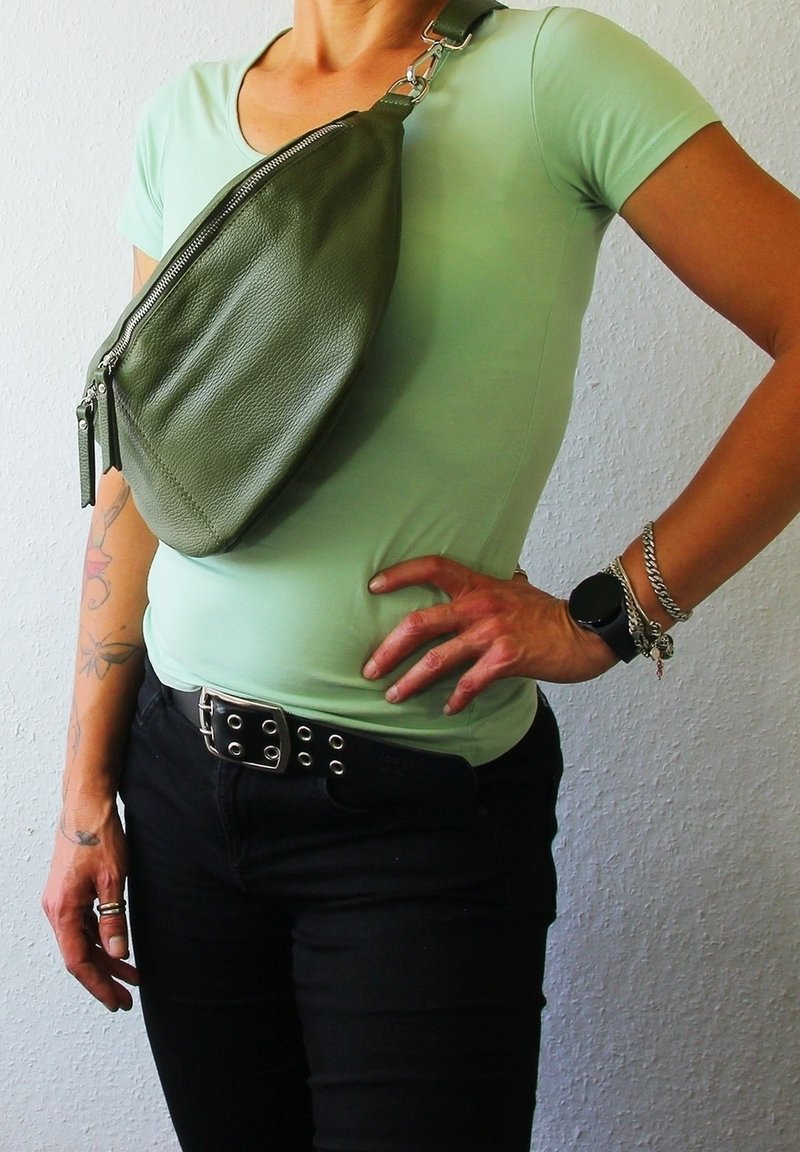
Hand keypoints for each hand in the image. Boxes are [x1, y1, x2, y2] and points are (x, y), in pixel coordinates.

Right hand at [43, 799, 138, 1011]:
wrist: (86, 805)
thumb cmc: (98, 836)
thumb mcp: (112, 880)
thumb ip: (114, 919)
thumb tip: (119, 952)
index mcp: (63, 909)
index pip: (78, 961)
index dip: (98, 984)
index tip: (116, 1000)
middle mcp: (56, 909)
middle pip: (79, 955)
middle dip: (104, 978)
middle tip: (127, 997)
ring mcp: (61, 901)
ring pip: (82, 941)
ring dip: (105, 959)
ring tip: (131, 975)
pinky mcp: (69, 893)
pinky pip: (82, 926)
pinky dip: (100, 939)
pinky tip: (117, 948)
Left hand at [363, 555, 616, 713]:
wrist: (588, 630)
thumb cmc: (551, 614)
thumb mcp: (517, 590)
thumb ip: (495, 587)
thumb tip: (494, 579)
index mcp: (479, 586)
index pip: (433, 567)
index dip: (399, 574)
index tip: (373, 586)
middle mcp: (480, 606)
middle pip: (419, 622)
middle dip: (388, 649)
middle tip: (370, 668)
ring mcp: (492, 633)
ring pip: (436, 659)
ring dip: (410, 681)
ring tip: (394, 695)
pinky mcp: (506, 658)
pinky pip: (470, 683)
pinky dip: (456, 699)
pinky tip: (448, 708)